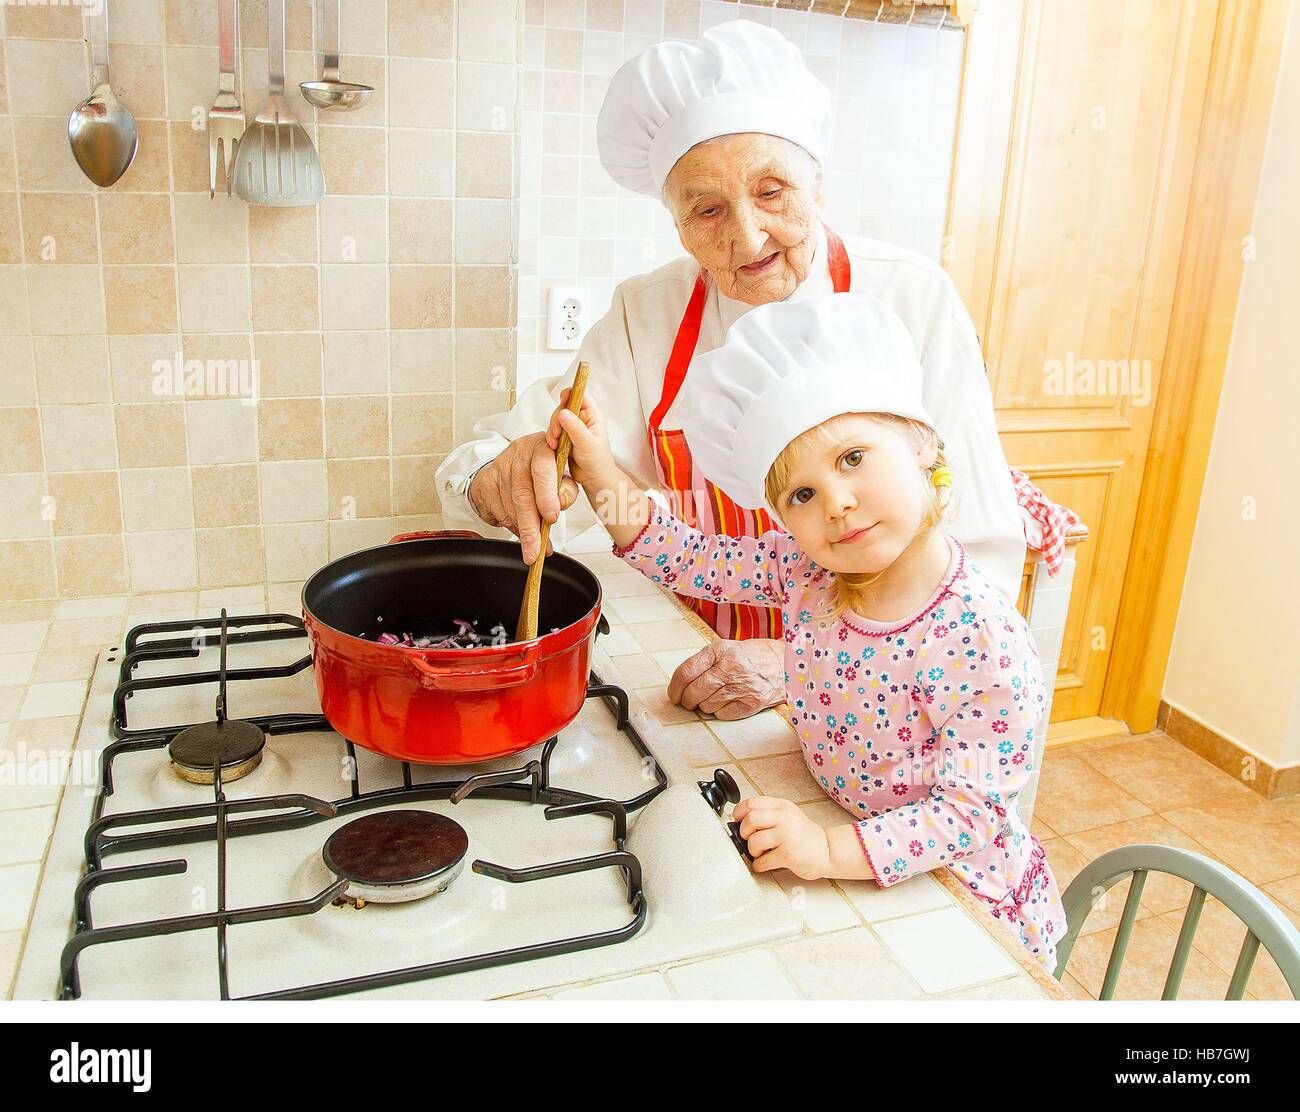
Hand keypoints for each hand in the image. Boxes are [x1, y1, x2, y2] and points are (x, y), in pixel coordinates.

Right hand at [467, 431, 578, 563]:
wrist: (511, 462)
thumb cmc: (543, 469)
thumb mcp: (562, 474)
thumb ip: (567, 488)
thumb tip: (562, 503)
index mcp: (542, 447)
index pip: (543, 469)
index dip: (547, 495)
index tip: (551, 517)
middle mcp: (519, 455)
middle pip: (522, 494)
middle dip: (530, 527)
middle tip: (535, 550)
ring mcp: (500, 468)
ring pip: (510, 507)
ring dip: (523, 531)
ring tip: (534, 547)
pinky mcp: (486, 482)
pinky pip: (499, 512)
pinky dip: (513, 527)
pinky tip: (521, 532)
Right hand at [547, 388, 617, 490]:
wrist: (594, 480)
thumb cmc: (598, 461)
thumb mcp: (587, 443)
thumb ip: (575, 427)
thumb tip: (563, 412)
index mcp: (592, 416)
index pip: (581, 396)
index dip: (571, 393)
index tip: (563, 399)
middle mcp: (582, 420)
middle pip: (564, 408)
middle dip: (557, 419)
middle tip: (557, 433)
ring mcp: (572, 429)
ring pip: (557, 421)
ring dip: (552, 430)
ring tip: (556, 444)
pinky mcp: (564, 439)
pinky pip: (553, 433)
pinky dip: (551, 439)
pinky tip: (554, 447)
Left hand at [668, 639, 784, 719]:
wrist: (785, 663)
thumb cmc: (751, 656)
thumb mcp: (725, 648)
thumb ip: (703, 663)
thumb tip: (679, 686)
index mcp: (720, 650)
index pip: (685, 672)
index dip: (674, 688)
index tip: (673, 695)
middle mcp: (730, 668)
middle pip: (693, 693)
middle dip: (686, 701)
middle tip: (689, 700)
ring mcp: (742, 686)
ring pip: (706, 707)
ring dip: (705, 705)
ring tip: (716, 696)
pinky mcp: (752, 703)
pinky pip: (722, 715)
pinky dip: (720, 712)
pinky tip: (727, 701)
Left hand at [733, 796, 830, 879]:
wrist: (827, 851)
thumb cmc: (804, 835)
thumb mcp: (788, 815)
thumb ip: (768, 814)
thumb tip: (740, 821)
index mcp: (782, 806)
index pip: (752, 802)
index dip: (739, 812)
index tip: (737, 820)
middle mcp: (785, 818)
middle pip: (750, 819)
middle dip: (744, 832)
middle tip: (748, 839)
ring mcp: (787, 836)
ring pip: (754, 841)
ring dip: (752, 850)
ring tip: (759, 853)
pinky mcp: (788, 855)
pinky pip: (762, 861)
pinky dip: (758, 865)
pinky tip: (762, 864)